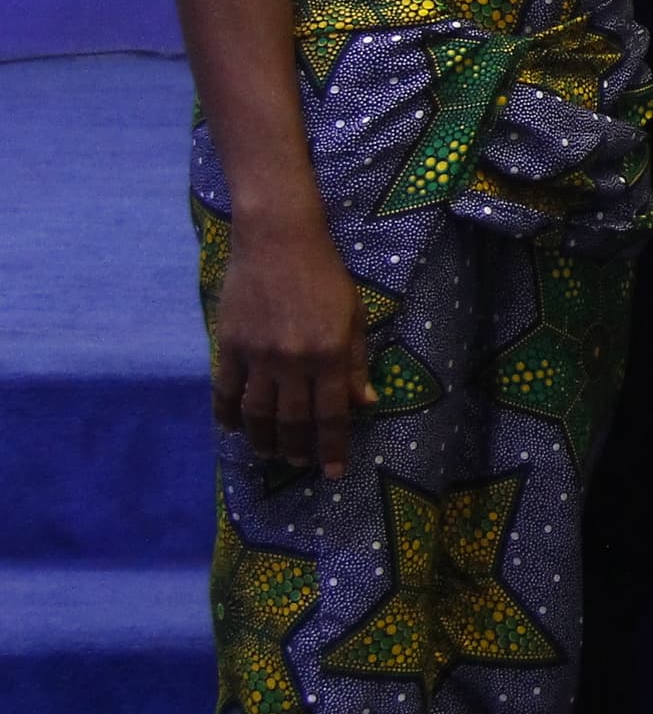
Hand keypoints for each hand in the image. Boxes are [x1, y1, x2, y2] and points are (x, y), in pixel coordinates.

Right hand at [212, 219, 371, 475]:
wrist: (278, 240)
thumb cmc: (325, 275)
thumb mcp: (354, 316)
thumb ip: (356, 363)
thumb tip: (365, 403)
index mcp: (330, 355)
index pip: (332, 414)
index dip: (332, 447)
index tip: (331, 473)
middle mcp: (294, 361)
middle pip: (292, 421)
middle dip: (298, 449)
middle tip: (300, 464)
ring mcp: (258, 356)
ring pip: (258, 414)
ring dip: (263, 440)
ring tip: (270, 453)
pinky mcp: (230, 346)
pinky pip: (226, 391)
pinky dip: (228, 415)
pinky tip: (232, 429)